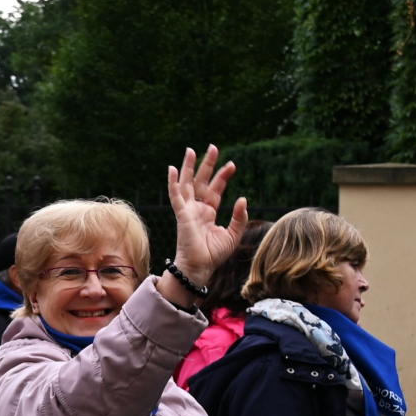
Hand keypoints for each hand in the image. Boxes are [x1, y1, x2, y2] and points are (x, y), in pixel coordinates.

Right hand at [161, 145, 247, 305]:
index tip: (232, 165)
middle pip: (201, 181)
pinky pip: (176, 196)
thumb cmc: (214, 255)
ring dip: (189, 167)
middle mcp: (198, 209)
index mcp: (209, 213)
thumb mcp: (233, 235)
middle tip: (214, 147)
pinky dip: (173, 183)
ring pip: (188, 184)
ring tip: (191, 150)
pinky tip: (172, 169)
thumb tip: (242, 199)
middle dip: (207, 164)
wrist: (201, 267)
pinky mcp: (182, 215)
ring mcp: (188, 210)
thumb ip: (239, 218)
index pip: (215, 189)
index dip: (223, 176)